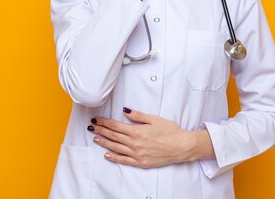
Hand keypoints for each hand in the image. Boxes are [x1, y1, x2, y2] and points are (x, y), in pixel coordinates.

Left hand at [89, 108, 214, 168]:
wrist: (182, 147)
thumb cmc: (171, 131)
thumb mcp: (155, 119)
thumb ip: (138, 115)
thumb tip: (124, 110)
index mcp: (137, 131)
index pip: (116, 125)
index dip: (104, 122)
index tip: (97, 120)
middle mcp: (134, 144)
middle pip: (113, 136)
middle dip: (101, 130)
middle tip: (91, 127)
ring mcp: (137, 154)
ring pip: (116, 148)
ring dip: (104, 142)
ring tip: (96, 138)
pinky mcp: (140, 163)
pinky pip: (123, 160)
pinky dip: (114, 158)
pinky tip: (106, 154)